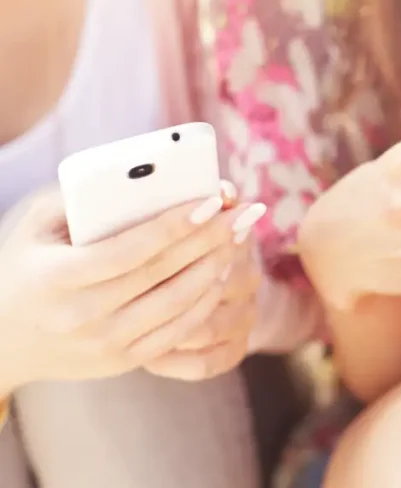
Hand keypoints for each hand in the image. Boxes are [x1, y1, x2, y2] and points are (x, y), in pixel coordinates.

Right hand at [0, 184, 265, 392]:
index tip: (210, 201)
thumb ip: (80, 197)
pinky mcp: (123, 361)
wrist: (2, 339)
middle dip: (209, 240)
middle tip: (241, 214)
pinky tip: (221, 273)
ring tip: (237, 238)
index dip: (175, 226)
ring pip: (178, 305)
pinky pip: (178, 332)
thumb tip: (143, 175)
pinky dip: (205, 300)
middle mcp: (81, 316)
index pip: (129, 250)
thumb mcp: (35, 224)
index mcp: (57, 277)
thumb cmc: (24, 264)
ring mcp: (105, 344)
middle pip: (162, 275)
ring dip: (215, 269)